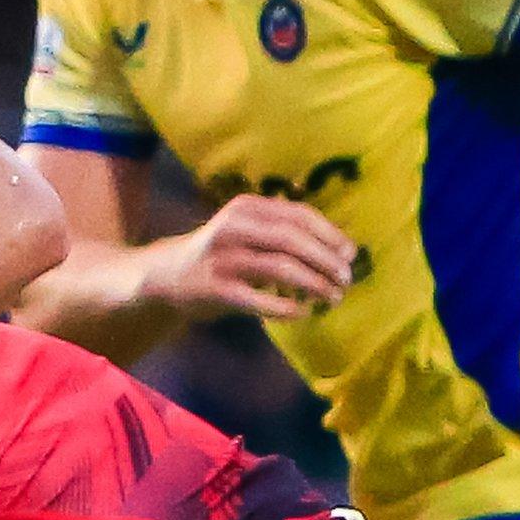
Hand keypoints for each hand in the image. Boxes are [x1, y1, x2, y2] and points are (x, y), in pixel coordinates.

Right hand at [140, 195, 355, 321]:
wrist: (168, 274)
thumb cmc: (223, 253)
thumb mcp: (248, 229)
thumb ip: (285, 231)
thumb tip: (343, 250)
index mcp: (247, 207)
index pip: (298, 215)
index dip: (330, 234)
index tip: (351, 254)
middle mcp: (233, 227)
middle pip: (292, 239)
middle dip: (326, 261)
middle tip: (346, 280)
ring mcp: (222, 258)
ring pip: (280, 267)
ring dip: (314, 284)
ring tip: (332, 298)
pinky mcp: (215, 289)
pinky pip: (259, 299)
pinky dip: (286, 307)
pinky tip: (301, 312)